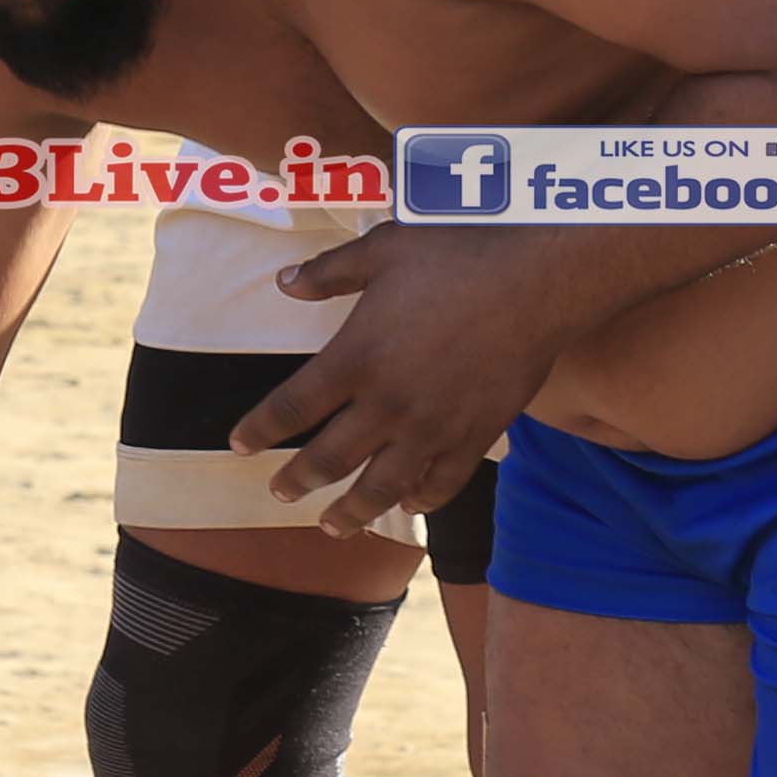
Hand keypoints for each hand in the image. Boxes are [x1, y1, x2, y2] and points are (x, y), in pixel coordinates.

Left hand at [234, 216, 560, 533]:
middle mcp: (387, 404)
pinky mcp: (476, 436)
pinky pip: (442, 483)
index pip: (291, 407)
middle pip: (329, 459)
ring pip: (382, 487)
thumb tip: (284, 282)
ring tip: (332, 526)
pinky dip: (420, 500)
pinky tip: (408, 504)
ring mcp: (433, 427)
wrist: (536, 278)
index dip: (260, 430)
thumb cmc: (456, 254)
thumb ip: (329, 273)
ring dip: (352, 512)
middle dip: (297, 480)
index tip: (240, 445)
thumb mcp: (381, 251)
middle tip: (278, 493)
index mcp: (355, 358)